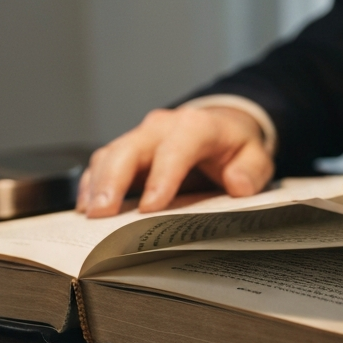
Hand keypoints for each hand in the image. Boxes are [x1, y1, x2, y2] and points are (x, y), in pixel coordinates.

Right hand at [76, 106, 273, 216]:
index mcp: (197, 126)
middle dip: (113, 182)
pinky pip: (102, 163)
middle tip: (102, 214)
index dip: (161, 178)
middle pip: (130, 150)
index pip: (176, 149)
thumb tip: (237, 184)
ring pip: (110, 156)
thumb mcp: (256, 156)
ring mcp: (142, 137)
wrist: (223, 126)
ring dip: (96, 185)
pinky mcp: (128, 151)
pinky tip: (86, 207)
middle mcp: (163, 127)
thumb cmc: (236, 145)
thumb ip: (252, 171)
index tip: (150, 207)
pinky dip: (91, 184)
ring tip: (90, 216)